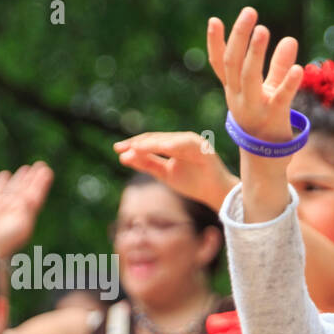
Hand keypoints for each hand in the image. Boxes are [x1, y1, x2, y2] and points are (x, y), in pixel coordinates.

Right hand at [0, 162, 53, 258]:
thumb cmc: (7, 238)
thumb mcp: (22, 224)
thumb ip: (26, 210)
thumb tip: (29, 198)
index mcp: (28, 214)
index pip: (37, 195)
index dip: (42, 183)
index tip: (47, 171)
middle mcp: (17, 208)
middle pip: (28, 189)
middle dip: (34, 178)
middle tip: (42, 164)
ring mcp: (4, 206)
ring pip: (14, 188)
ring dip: (21, 178)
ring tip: (27, 168)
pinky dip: (1, 182)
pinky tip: (5, 174)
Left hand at [113, 132, 237, 211]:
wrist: (216, 195)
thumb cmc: (194, 184)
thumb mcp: (165, 174)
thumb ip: (147, 164)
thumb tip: (123, 157)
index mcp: (175, 145)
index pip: (151, 141)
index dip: (134, 145)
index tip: (117, 149)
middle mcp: (183, 140)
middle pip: (156, 138)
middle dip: (138, 143)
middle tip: (120, 148)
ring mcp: (193, 143)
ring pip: (168, 140)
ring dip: (151, 143)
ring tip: (135, 148)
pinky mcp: (203, 148)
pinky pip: (184, 144)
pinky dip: (171, 145)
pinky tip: (158, 148)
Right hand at [206, 8, 302, 142]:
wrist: (267, 162)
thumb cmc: (266, 121)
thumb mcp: (268, 91)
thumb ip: (278, 66)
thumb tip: (289, 39)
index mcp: (233, 91)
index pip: (220, 64)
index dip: (215, 43)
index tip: (214, 20)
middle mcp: (238, 99)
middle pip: (233, 64)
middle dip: (239, 37)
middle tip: (250, 13)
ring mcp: (254, 110)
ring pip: (249, 77)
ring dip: (255, 52)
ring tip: (263, 29)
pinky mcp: (274, 119)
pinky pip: (281, 99)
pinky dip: (289, 83)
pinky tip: (298, 68)